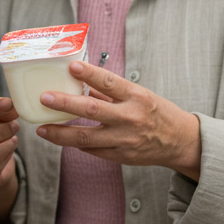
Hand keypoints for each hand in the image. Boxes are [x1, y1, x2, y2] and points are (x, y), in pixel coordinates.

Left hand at [35, 61, 201, 179]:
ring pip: (87, 138)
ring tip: (42, 129)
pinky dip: (77, 145)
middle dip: (66, 104)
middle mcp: (131, 117)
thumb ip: (111, 90)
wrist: (180, 142)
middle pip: (93, 110)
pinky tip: (62, 139)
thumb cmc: (158, 113)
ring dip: (61, 133)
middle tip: (45, 97)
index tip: (71, 66)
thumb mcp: (140, 95)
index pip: (109, 81)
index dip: (89, 74)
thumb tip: (82, 81)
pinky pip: (94, 151)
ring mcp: (125, 139)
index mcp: (137, 96)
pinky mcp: (122, 156)